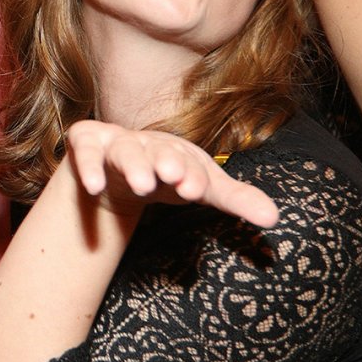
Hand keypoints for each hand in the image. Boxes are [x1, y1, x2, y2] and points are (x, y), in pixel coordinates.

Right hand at [60, 121, 278, 227]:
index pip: (189, 163)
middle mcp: (150, 144)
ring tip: (141, 183)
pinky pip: (86, 153)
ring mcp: (117, 143)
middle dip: (166, 162)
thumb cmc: (167, 176)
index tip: (197, 190)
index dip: (192, 176)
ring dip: (133, 165)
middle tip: (172, 174)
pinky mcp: (87, 144)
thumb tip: (275, 218)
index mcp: (180, 152)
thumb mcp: (201, 187)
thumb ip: (236, 201)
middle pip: (158, 151)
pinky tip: (95, 186)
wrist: (118, 170)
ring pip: (125, 151)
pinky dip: (89, 167)